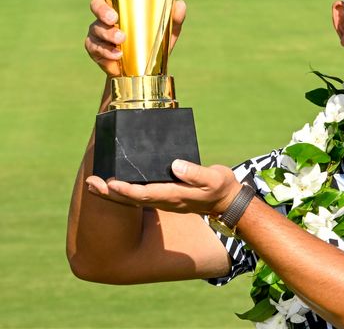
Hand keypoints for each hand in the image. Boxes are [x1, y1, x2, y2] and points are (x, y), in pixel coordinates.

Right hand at [84, 0, 186, 76]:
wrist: (144, 73)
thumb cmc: (155, 45)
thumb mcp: (169, 32)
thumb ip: (174, 18)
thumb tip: (180, 4)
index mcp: (125, 5)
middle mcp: (109, 14)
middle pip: (97, 4)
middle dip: (102, 10)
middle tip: (114, 19)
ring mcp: (99, 31)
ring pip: (95, 27)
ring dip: (108, 34)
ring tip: (121, 41)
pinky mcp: (95, 48)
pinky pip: (94, 46)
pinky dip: (106, 52)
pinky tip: (118, 55)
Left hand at [85, 160, 241, 215]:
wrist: (228, 203)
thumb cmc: (221, 188)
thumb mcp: (214, 178)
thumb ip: (196, 173)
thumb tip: (175, 165)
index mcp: (175, 195)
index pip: (145, 194)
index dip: (127, 190)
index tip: (110, 184)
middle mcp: (166, 200)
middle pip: (132, 198)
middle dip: (110, 192)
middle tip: (90, 183)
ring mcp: (164, 200)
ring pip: (133, 198)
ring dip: (112, 193)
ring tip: (93, 184)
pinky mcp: (165, 196)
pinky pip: (140, 195)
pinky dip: (124, 191)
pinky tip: (115, 184)